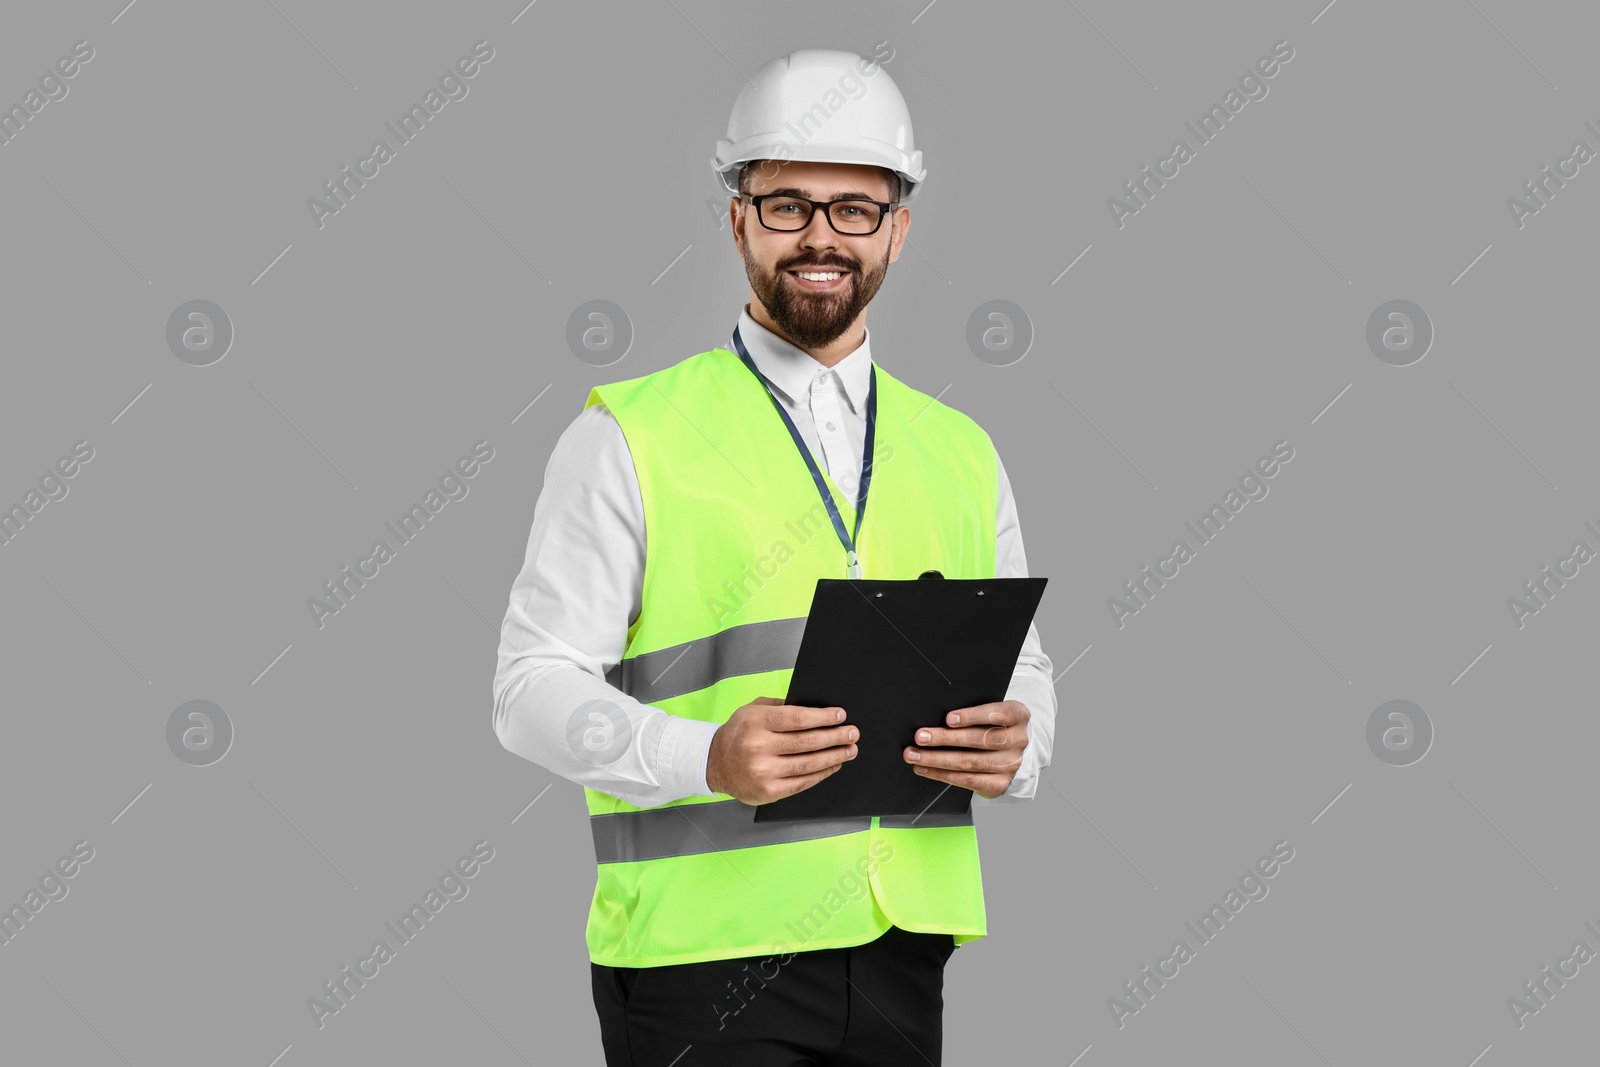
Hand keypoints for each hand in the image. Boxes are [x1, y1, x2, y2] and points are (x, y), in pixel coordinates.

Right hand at [707, 696, 858, 804]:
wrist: (715, 764)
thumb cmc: (739, 733)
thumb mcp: (752, 710)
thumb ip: (780, 707)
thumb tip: (815, 709)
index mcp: (756, 721)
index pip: (798, 718)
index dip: (823, 717)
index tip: (840, 715)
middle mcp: (758, 746)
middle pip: (807, 742)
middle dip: (835, 737)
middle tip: (852, 733)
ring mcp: (764, 771)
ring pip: (809, 763)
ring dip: (834, 756)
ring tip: (849, 750)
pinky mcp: (769, 790)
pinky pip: (803, 782)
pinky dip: (822, 773)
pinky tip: (833, 765)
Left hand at [904, 700, 1030, 798]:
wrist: (1015, 753)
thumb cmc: (995, 726)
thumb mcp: (993, 712)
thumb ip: (974, 712)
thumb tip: (936, 714)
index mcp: (1018, 716)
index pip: (998, 713)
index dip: (973, 716)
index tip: (949, 718)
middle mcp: (1017, 740)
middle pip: (979, 739)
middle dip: (946, 738)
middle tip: (921, 736)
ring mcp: (1010, 764)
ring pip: (970, 762)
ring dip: (937, 759)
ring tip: (914, 755)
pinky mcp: (999, 783)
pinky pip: (967, 780)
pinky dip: (942, 774)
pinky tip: (925, 768)